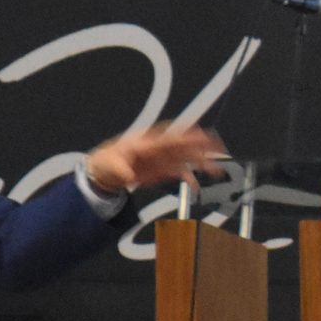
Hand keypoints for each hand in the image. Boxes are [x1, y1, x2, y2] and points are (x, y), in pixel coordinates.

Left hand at [84, 122, 226, 193]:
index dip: (184, 136)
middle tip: (218, 149)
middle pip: (183, 145)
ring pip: (185, 158)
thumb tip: (127, 175)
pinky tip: (196, 186)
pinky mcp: (162, 171)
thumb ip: (119, 169)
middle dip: (200, 147)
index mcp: (146, 143)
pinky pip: (179, 173)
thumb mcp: (109, 164)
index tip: (199, 134)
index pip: (169, 137)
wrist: (103, 172)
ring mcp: (161, 160)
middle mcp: (158, 149)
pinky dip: (189, 179)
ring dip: (201, 162)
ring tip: (216, 169)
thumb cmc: (106, 161)